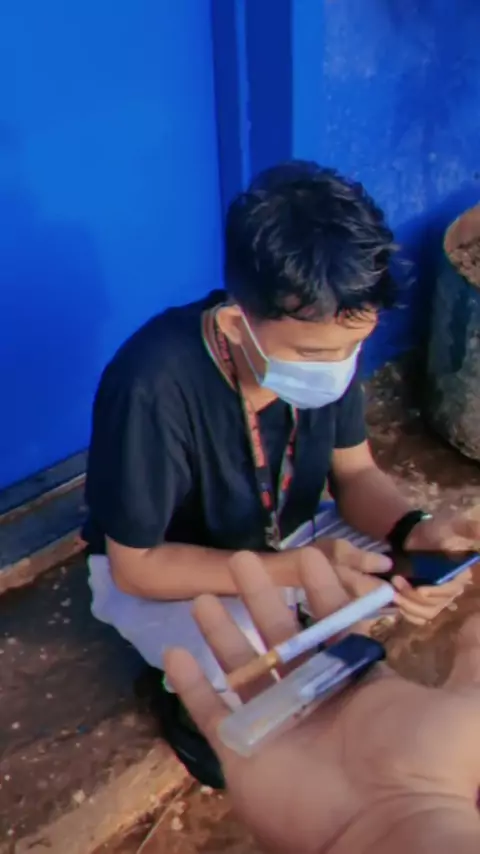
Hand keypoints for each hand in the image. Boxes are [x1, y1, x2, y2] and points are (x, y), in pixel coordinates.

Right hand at [164, 549, 479, 853]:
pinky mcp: (243, 750)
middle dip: (262, 596)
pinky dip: (191, 684)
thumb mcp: (468, 704)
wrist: (388, 827)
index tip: (308, 555)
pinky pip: (209, 711)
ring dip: (222, 632)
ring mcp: (275, 723)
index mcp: (356, 683)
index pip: (332, 626)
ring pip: (242, 667)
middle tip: (244, 558)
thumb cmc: (426, 762)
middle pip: (281, 636)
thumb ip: (474, 658)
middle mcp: (313, 699)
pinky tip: (174, 652)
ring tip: (204, 594)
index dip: (321, 589)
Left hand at [395, 508, 479, 625]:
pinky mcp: (424, 603)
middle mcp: (452, 590)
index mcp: (461, 575)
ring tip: (392, 591)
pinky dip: (407, 613)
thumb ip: (466, 528)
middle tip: (396, 581)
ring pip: (426, 613)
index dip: (436, 592)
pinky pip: (418, 617)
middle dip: (413, 596)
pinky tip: (397, 603)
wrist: (414, 536)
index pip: (451, 590)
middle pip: (435, 604)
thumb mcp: (450, 525)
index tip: (420, 589)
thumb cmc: (434, 530)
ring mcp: (438, 599)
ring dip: (408, 605)